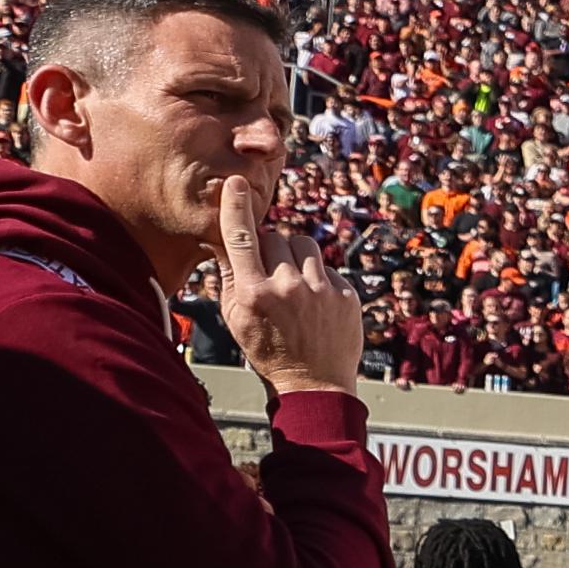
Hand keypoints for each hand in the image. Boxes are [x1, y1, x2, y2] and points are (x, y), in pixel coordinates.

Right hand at [215, 174, 362, 395]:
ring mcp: (320, 291)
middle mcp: (287, 287)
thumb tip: (222, 237)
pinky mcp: (346, 294)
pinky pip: (326, 267)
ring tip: (293, 286)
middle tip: (270, 276)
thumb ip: (230, 276)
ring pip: (303, 245)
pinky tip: (314, 303)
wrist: (314, 384)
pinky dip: (318, 278)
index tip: (235, 183)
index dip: (236, 207)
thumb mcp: (236, 317)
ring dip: (295, 257)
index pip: (241, 238)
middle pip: (275, 238)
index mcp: (254, 293)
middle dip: (269, 249)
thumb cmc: (267, 350)